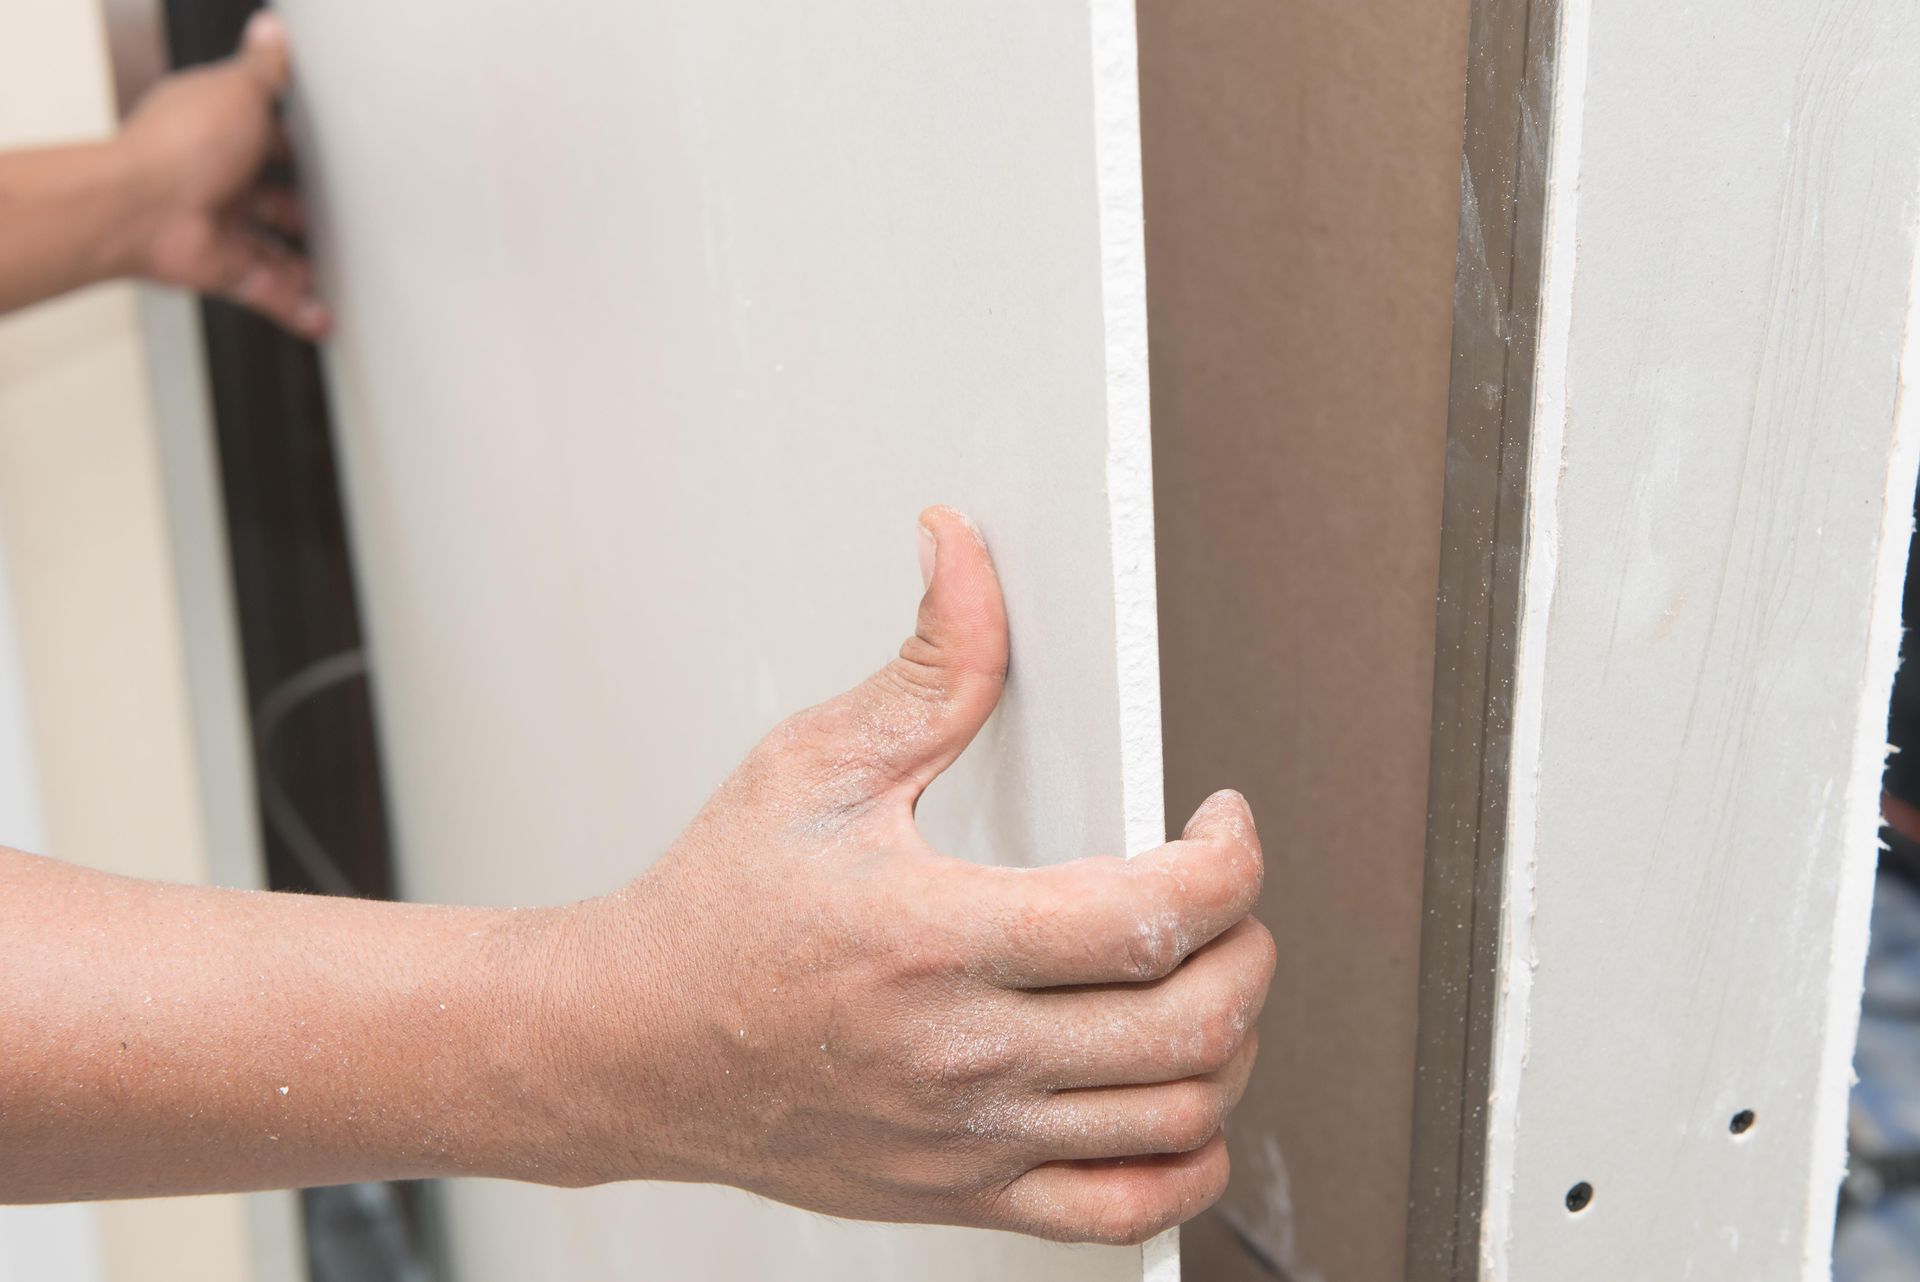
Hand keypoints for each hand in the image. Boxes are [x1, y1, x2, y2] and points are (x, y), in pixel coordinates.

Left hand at [116, 12, 327, 338]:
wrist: (142, 211)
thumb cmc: (180, 149)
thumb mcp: (237, 90)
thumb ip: (264, 69)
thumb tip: (273, 34)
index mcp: (219, 132)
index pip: (265, 136)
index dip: (296, 143)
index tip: (328, 150)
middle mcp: (217, 180)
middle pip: (273, 199)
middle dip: (306, 210)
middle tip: (340, 215)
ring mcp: (220, 227)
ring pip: (273, 250)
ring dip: (305, 264)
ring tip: (342, 268)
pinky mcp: (224, 269)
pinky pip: (268, 293)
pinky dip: (298, 308)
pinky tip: (324, 315)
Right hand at [538, 508, 1274, 1244]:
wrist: (629, 1047)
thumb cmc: (713, 914)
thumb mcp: (815, 764)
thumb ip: (929, 666)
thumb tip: (968, 560)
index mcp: (937, 938)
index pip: (1152, 915)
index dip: (1231, 861)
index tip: (1223, 823)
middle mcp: (963, 1052)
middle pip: (1192, 1024)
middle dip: (1250, 946)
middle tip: (1227, 898)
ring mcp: (970, 1137)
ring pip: (1177, 1118)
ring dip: (1231, 1042)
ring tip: (1202, 980)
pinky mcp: (964, 1191)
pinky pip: (1121, 1216)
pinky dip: (1185, 1161)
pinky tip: (1176, 1102)